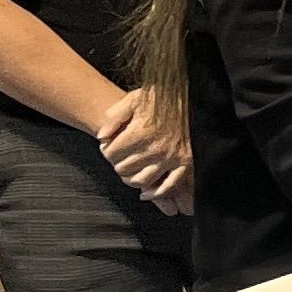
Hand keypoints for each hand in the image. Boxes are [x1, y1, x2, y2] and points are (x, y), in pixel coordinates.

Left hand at [94, 83, 190, 210]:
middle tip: (120, 157)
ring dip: (131, 178)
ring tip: (130, 170)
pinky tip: (146, 193)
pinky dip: (155, 193)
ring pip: (142, 181)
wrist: (189, 99)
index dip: (106, 150)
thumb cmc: (160, 99)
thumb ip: (114, 117)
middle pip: (124, 168)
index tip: (109, 147)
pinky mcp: (185, 164)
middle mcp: (155, 149)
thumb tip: (101, 137)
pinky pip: (168, 187)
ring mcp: (171, 158)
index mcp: (141, 132)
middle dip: (117, 163)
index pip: (111, 153)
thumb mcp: (133, 99)